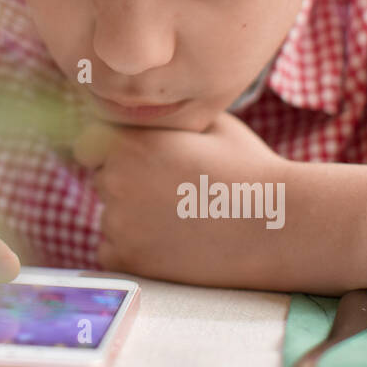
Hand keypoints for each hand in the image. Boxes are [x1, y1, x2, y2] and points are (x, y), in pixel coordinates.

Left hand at [74, 112, 292, 287]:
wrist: (277, 225)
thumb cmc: (248, 170)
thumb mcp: (208, 123)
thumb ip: (167, 116)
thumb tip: (147, 107)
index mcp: (129, 140)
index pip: (89, 146)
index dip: (113, 154)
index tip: (143, 165)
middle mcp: (116, 178)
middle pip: (103, 183)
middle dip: (128, 187)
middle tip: (173, 196)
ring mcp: (119, 221)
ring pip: (111, 219)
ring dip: (133, 222)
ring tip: (181, 222)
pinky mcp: (128, 258)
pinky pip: (111, 253)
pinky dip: (133, 253)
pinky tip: (172, 246)